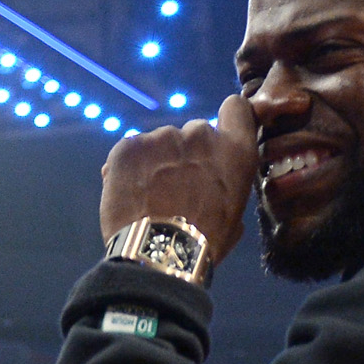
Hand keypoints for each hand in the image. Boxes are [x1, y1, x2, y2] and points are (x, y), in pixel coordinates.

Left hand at [97, 92, 258, 267]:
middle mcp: (201, 134)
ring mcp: (163, 137)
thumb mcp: (234, 216)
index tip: (218, 133)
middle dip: (185, 153)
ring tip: (148, 196)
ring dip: (155, 162)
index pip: (236, 109)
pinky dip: (127, 169)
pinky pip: (130, 151)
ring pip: (159, 143)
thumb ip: (228, 186)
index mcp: (234, 151)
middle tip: (174, 186)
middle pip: (193, 132)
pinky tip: (128, 195)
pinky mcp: (129, 146)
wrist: (157, 254)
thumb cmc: (202, 243)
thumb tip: (216, 186)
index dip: (227, 118)